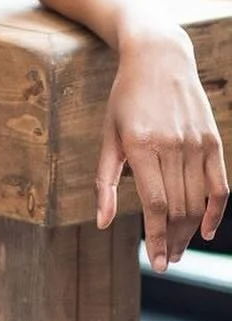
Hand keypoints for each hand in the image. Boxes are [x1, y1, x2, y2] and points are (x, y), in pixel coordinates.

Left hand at [96, 32, 227, 270]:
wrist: (158, 58)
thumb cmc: (125, 99)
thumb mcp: (108, 135)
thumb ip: (105, 181)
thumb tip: (102, 222)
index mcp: (141, 145)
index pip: (154, 205)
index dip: (155, 237)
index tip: (155, 262)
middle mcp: (172, 146)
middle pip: (177, 208)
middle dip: (171, 241)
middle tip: (166, 261)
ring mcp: (196, 143)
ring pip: (197, 202)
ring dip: (189, 231)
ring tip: (179, 249)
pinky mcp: (213, 141)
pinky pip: (219, 186)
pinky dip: (216, 212)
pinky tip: (207, 231)